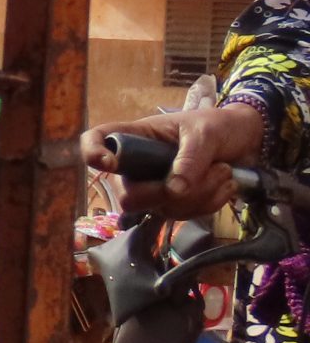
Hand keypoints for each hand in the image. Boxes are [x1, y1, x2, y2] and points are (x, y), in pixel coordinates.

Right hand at [81, 103, 263, 218]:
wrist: (248, 141)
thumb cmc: (219, 126)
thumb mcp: (206, 133)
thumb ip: (190, 158)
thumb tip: (174, 190)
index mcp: (136, 136)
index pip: (96, 141)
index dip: (93, 153)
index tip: (111, 164)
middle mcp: (138, 164)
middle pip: (128, 195)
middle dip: (168, 193)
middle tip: (208, 174)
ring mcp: (155, 186)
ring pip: (160, 209)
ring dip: (200, 196)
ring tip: (224, 172)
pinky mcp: (175, 203)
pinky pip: (183, 215)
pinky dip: (209, 204)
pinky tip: (225, 185)